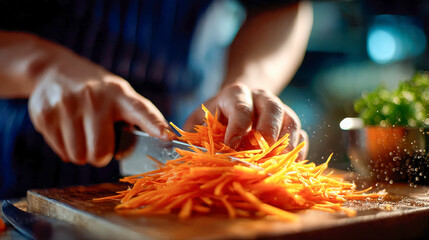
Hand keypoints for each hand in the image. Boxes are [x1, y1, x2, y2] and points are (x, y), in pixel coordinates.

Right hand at [28, 52, 171, 166]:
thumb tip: (142, 147)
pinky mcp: (45, 115)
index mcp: (120, 94)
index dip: (155, 125)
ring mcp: (67, 105)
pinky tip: (68, 131)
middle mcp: (94, 97)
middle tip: (100, 142)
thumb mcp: (118, 96)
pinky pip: (62, 153)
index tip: (167, 137)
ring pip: (79, 156)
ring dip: (83, 154)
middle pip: (101, 152)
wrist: (53, 70)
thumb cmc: (97, 92)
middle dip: (102, 155)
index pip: (141, 111)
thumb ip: (132, 119)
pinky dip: (67, 150)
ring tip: (82, 133)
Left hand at [184, 82, 307, 159]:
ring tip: (277, 166)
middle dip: (268, 134)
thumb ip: (191, 134)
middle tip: (261, 156)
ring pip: (292, 121)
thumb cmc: (215, 115)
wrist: (240, 100)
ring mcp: (280, 109)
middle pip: (273, 109)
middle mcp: (261, 97)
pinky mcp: (291, 123)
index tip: (232, 150)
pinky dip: (298, 153)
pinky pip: (302, 135)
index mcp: (236, 94)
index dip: (238, 129)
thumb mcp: (199, 119)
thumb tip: (176, 151)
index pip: (241, 108)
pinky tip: (288, 168)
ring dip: (286, 146)